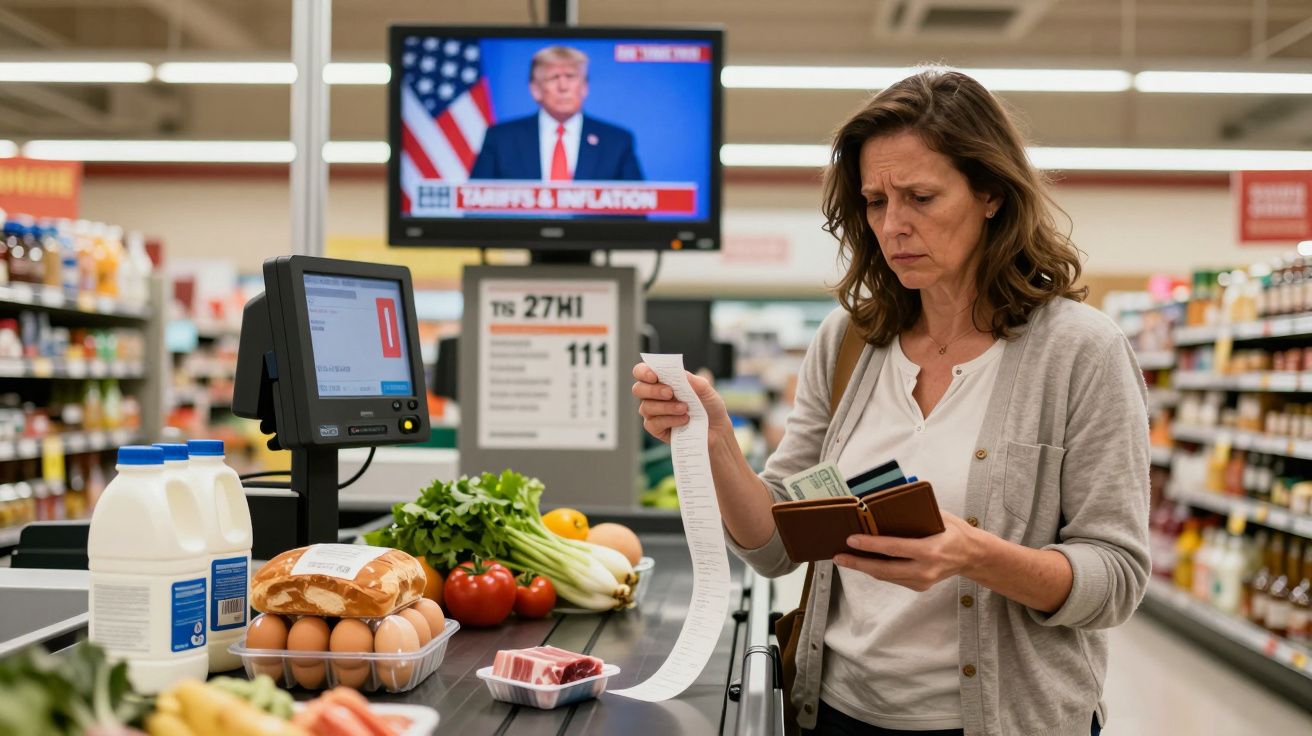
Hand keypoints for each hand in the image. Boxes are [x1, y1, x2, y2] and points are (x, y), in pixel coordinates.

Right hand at [631, 363, 730, 443]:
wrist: (717, 431)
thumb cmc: (709, 407)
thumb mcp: (708, 392)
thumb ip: (696, 382)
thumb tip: (682, 373)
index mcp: (663, 381)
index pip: (642, 372)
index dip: (643, 372)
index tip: (655, 376)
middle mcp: (653, 396)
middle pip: (638, 389)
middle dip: (653, 390)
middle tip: (670, 392)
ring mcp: (653, 413)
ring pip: (646, 407)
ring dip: (666, 407)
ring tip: (685, 408)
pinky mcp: (656, 429)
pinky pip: (653, 424)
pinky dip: (669, 420)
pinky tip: (684, 420)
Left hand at [833, 512, 983, 591]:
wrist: (973, 556)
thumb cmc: (953, 530)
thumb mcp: (939, 516)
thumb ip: (915, 510)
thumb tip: (886, 496)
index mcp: (930, 551)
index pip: (894, 548)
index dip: (870, 545)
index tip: (850, 540)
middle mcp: (925, 569)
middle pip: (883, 569)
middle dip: (858, 563)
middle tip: (838, 556)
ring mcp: (922, 581)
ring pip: (886, 576)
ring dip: (864, 567)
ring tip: (845, 558)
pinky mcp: (920, 586)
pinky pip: (893, 578)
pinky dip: (877, 570)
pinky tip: (864, 562)